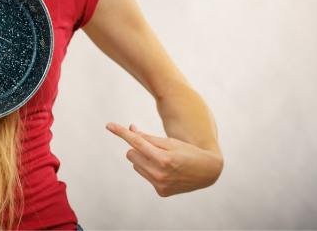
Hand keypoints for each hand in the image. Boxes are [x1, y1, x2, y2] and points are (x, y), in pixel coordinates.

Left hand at [105, 122, 222, 196]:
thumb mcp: (170, 141)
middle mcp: (160, 174)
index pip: (136, 142)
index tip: (109, 125)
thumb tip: (130, 129)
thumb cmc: (188, 151)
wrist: (208, 171)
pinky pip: (144, 174)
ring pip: (135, 165)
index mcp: (164, 159)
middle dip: (138, 148)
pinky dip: (150, 170)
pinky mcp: (161, 192)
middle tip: (155, 148)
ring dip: (143, 159)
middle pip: (131, 153)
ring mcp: (160, 185)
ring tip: (162, 159)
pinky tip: (166, 171)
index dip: (122, 132)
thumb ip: (148, 137)